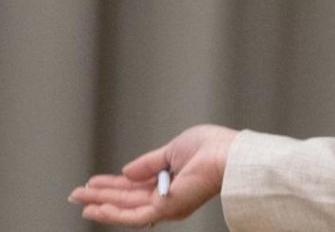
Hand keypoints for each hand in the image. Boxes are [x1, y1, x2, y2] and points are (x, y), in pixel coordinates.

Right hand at [69, 124, 238, 226]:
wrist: (227, 154)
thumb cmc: (211, 147)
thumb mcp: (172, 150)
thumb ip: (148, 163)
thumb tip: (125, 171)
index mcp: (171, 179)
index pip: (136, 185)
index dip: (113, 183)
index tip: (93, 181)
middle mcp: (167, 195)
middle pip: (127, 198)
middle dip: (101, 195)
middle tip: (77, 193)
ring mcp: (166, 204)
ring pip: (126, 208)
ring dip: (101, 203)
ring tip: (79, 199)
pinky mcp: (166, 209)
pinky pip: (133, 216)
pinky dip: (113, 213)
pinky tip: (95, 208)